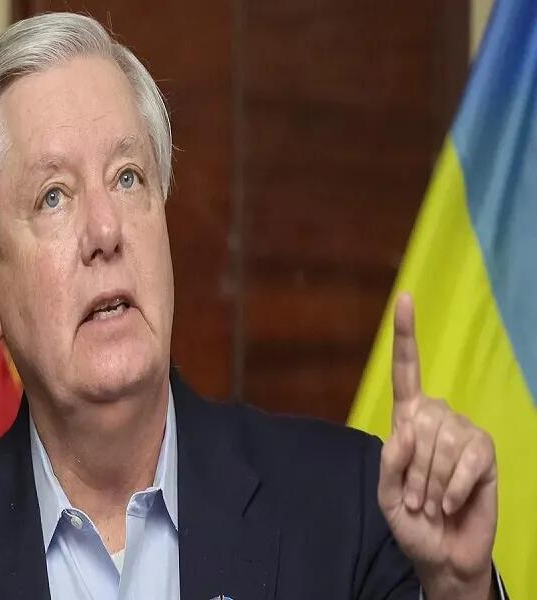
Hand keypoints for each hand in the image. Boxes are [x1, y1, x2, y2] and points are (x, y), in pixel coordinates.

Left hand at [378, 294, 497, 599]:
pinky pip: (467, 459)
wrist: (441, 554)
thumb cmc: (411, 520)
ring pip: (442, 441)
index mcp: (408, 420)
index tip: (405, 299)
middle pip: (421, 421)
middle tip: (417, 498)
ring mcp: (464, 434)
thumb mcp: (387, 494)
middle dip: (414, 468)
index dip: (405, 336)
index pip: (406, 372)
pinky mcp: (486, 454)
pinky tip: (450, 504)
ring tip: (432, 502)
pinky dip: (453, 487)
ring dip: (432, 482)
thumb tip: (405, 429)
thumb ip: (390, 462)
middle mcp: (437, 419)